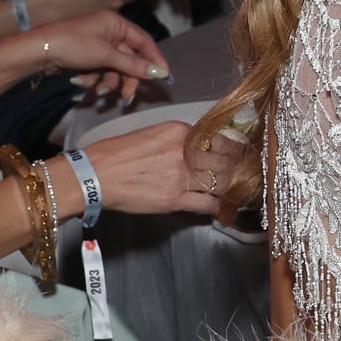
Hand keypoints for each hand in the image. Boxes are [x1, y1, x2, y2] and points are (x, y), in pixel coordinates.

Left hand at [33, 10, 168, 104]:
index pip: (145, 42)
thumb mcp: (105, 55)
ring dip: (109, 82)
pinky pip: (101, 71)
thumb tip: (161, 73)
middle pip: (130, 60)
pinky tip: (81, 82)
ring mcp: (98, 45)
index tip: (163, 77)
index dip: (155, 60)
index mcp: (117, 24)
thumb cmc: (72, 44)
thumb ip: (134, 65)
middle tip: (126, 97)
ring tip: (99, 91)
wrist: (37, 51)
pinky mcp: (88, 57)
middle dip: (127, 79)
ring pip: (115, 68)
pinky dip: (94, 79)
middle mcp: (110, 32)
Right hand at [80, 120, 241, 217]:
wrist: (93, 175)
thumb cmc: (115, 154)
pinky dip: (218, 207)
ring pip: (222, 182)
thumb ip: (179, 140)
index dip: (236, 148)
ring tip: (239, 190)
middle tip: (247, 174)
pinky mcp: (174, 199)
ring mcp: (181, 176)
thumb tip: (199, 149)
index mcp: (179, 132)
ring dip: (232, 187)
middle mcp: (184, 152)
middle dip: (239, 168)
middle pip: (227, 160)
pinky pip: (207, 204)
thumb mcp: (152, 134)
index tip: (242, 153)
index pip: (220, 138)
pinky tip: (222, 208)